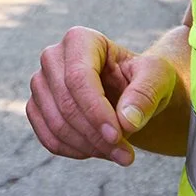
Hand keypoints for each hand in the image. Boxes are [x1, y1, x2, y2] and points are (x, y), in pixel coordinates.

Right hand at [26, 26, 182, 165]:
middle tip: (127, 155)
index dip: (96, 111)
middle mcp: (52, 57)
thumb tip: (126, 121)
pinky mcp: (36, 108)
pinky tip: (101, 151)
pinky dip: (76, 151)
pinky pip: (49, 138)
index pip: (79, 78)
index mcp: (80, 39)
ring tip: (120, 154)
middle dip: (96, 135)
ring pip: (56, 124)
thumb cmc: (145, 78)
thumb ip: (145, 94)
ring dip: (89, 147)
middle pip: (66, 103)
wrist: (132, 91)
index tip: (119, 137)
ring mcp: (40, 83)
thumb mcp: (158, 78)